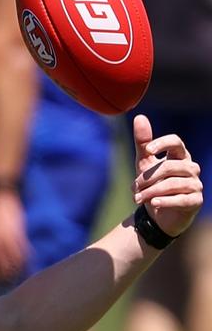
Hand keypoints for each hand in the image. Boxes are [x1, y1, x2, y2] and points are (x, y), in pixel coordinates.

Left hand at [132, 115, 202, 237]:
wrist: (158, 214)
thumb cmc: (153, 184)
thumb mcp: (144, 163)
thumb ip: (143, 142)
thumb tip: (140, 116)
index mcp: (180, 156)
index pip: (177, 142)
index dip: (163, 143)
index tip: (147, 150)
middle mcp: (191, 168)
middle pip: (169, 166)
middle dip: (147, 178)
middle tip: (134, 188)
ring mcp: (195, 185)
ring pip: (172, 184)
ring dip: (151, 192)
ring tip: (137, 198)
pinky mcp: (195, 201)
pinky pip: (180, 199)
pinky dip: (164, 201)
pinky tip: (152, 203)